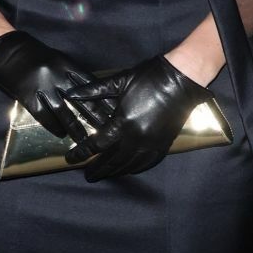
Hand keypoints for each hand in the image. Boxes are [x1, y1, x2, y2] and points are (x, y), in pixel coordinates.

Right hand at [0, 29, 115, 142]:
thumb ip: (70, 73)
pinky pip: (44, 115)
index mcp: (66, 64)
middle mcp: (57, 76)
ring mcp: (42, 87)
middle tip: (108, 130)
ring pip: (64, 112)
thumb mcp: (55, 58)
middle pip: (81, 100)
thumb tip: (87, 90)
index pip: (91, 84)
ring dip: (75, 127)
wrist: (5, 51)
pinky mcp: (28, 97)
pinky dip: (53, 126)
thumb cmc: (32, 54)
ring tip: (84, 140)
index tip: (116, 109)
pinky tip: (60, 134)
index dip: (104, 98)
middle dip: (96, 116)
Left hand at [64, 54, 214, 181]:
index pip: (98, 144)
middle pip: (112, 160)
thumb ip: (94, 90)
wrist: (182, 80)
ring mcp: (151, 143)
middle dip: (99, 169)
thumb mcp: (120, 81)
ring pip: (129, 165)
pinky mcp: (163, 144)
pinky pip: (148, 163)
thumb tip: (70, 93)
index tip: (71, 158)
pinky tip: (130, 170)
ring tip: (105, 175)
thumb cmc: (149, 77)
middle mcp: (136, 138)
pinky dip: (136, 168)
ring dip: (116, 171)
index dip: (83, 152)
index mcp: (123, 122)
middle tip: (88, 175)